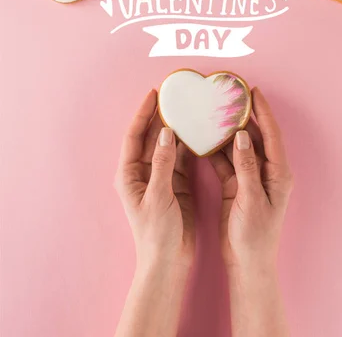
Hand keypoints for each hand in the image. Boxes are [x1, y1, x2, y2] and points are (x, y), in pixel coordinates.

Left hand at [114, 89, 194, 270]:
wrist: (169, 260)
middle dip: (161, 117)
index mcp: (130, 174)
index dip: (143, 114)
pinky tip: (199, 132)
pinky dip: (190, 145)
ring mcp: (160, 176)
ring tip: (189, 109)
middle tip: (175, 96)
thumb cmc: (156, 232)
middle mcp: (143, 171)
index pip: (134, 136)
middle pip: (151, 137)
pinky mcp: (176, 183)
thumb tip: (167, 133)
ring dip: (177, 129)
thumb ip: (163, 163)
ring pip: (168, 145)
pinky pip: (182, 158)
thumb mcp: (158, 196)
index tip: (154, 94)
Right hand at [209, 86, 292, 270]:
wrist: (246, 263)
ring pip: (238, 147)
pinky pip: (226, 162)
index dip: (263, 112)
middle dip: (242, 116)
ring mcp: (250, 178)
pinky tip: (205, 139)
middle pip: (254, 137)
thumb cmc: (254, 236)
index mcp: (277, 173)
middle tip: (229, 96)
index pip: (271, 135)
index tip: (253, 91)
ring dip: (227, 131)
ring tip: (214, 112)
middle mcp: (266, 171)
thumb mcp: (250, 200)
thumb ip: (246, 167)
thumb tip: (241, 136)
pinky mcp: (236, 185)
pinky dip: (216, 151)